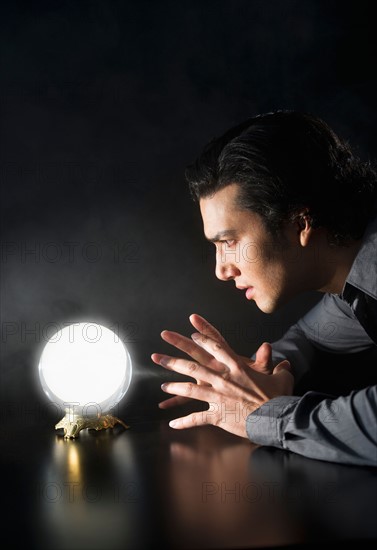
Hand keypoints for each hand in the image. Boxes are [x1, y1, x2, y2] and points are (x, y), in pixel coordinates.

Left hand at [151, 314, 293, 437]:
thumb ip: (273, 363)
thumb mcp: (279, 376)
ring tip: (163, 386)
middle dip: (173, 360)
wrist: (275, 419)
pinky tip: (172, 424)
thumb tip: (276, 352)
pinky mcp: (217, 415)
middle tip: (157, 356)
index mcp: (236, 367)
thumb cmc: (278, 397)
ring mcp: (218, 397)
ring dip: (175, 387)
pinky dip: (184, 422)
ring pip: (190, 390)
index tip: (191, 333)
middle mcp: (223, 379)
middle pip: (193, 366)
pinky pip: (196, 418)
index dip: (202, 339)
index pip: (216, 348)